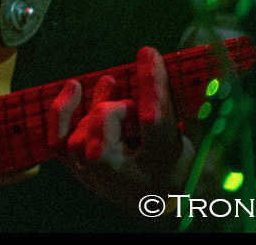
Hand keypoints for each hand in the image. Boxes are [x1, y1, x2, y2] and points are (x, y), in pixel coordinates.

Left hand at [51, 47, 191, 214]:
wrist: (163, 203)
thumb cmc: (183, 168)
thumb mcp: (198, 144)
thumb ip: (193, 111)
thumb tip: (194, 71)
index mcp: (164, 167)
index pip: (153, 118)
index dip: (151, 82)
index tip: (148, 53)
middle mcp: (125, 176)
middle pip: (108, 121)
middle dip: (122, 104)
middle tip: (136, 107)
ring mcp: (96, 176)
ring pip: (82, 129)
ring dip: (97, 103)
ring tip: (111, 84)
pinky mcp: (79, 172)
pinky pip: (57, 140)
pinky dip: (62, 111)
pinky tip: (73, 87)